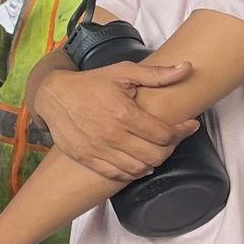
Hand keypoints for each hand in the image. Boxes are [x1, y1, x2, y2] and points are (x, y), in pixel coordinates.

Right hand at [37, 60, 197, 183]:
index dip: (182, 131)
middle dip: (169, 148)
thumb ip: (156, 74)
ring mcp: (98, 149)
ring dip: (152, 163)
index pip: (164, 134)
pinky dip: (131, 173)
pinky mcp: (86, 158)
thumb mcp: (123, 72)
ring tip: (155, 152)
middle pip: (154, 155)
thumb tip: (187, 69)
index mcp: (124, 114)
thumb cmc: (91, 83)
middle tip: (171, 140)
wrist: (53, 96)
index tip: (189, 126)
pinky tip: (137, 164)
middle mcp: (112, 135)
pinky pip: (116, 175)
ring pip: (137, 168)